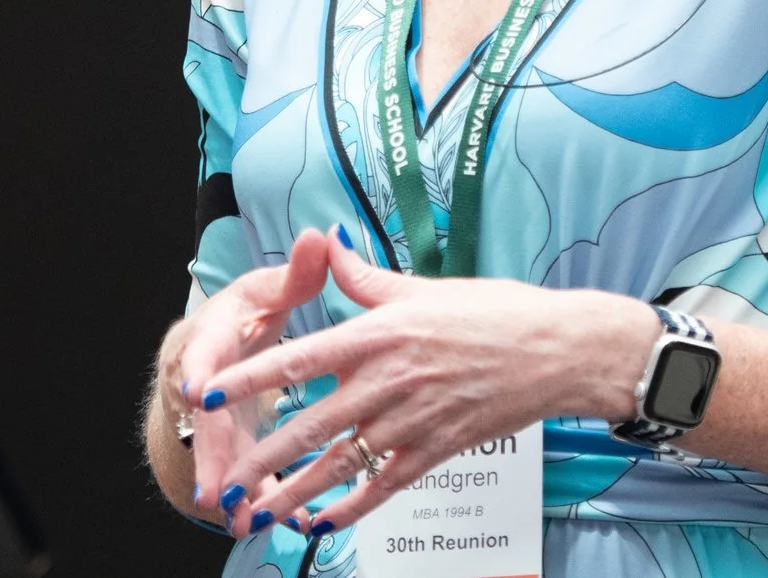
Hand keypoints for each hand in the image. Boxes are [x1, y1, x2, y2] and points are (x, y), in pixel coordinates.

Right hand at [174, 226, 339, 532]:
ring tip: (237, 520)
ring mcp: (213, 417)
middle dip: (209, 455)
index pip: (203, 350)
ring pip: (218, 454)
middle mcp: (205, 380)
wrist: (216, 350)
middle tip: (214, 490)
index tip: (199, 392)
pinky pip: (240, 472)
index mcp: (213, 335)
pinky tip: (269, 523)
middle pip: (204, 418)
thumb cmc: (243, 317)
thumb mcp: (266, 291)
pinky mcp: (228, 443)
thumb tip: (320, 236)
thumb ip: (296, 273)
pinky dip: (254, 496)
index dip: (200, 370)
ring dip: (227, 486)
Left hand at [193, 231, 658, 537]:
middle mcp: (388, 380)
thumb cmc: (494, 312)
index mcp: (379, 333)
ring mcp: (412, 420)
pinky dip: (351, 508)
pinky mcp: (435, 449)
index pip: (300, 357)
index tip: (210, 392)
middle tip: (222, 479)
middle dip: (262, 455)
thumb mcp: (422, 286)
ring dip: (295, 491)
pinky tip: (321, 524)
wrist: (556, 351)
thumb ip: (363, 276)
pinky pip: (384, 486)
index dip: (250, 377)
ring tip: (258, 510)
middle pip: (311, 423)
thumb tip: (324, 243)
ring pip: (341, 463)